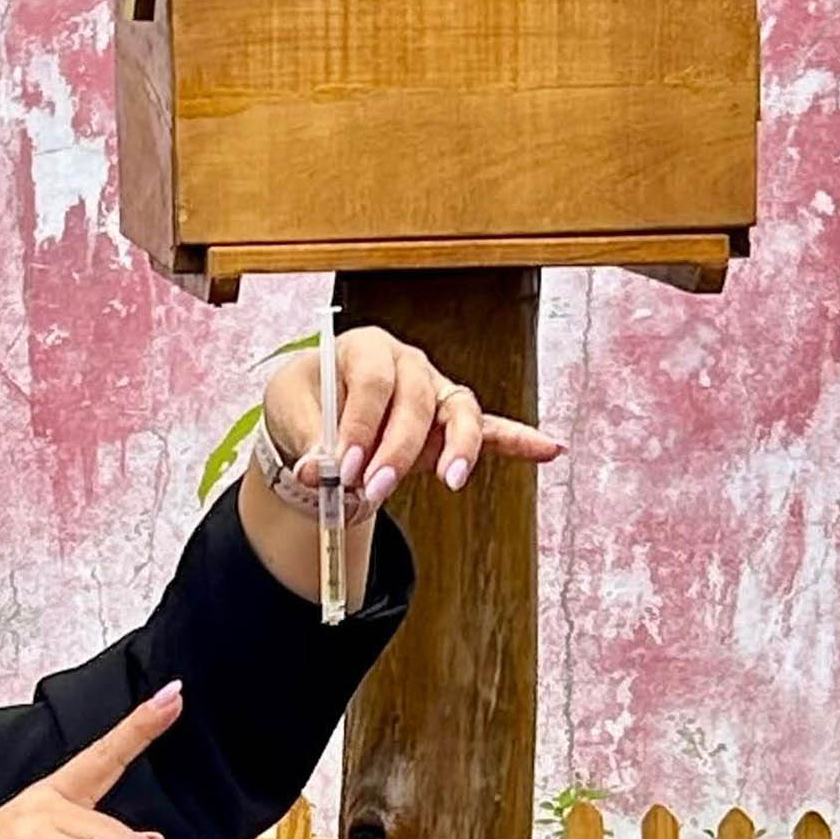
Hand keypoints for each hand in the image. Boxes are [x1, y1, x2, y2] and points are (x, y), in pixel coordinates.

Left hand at [259, 327, 563, 515]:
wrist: (315, 409)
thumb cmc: (305, 400)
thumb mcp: (290, 411)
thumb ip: (304, 441)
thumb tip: (316, 473)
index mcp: (366, 349)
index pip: (373, 383)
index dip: (360, 427)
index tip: (343, 469)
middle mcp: (407, 363)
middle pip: (416, 401)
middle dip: (397, 450)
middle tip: (373, 490)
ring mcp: (435, 391)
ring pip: (459, 412)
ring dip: (458, 447)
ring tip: (451, 480)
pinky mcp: (449, 422)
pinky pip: (490, 428)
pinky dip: (518, 440)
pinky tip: (549, 450)